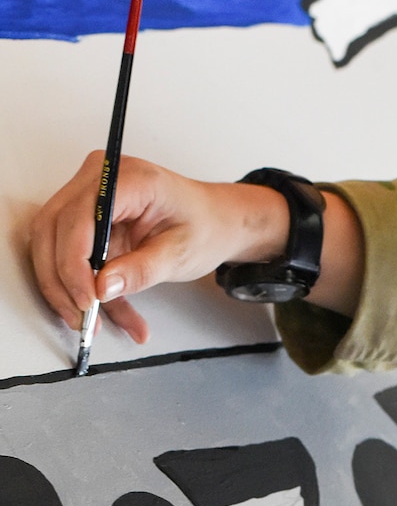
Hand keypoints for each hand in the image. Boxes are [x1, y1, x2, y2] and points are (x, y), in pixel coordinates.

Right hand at [29, 153, 364, 343]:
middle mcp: (99, 177)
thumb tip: (103, 286)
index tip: (86, 303)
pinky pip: (74, 262)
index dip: (72, 265)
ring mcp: (89, 197)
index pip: (75, 220)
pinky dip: (94, 296)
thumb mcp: (185, 251)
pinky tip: (125, 322)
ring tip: (120, 329)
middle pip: (56, 236)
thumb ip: (141, 269)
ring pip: (58, 253)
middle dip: (70, 288)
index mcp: (123, 176)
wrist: (230, 221)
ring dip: (83, 298)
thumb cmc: (214, 225)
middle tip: (90, 328)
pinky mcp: (89, 220)